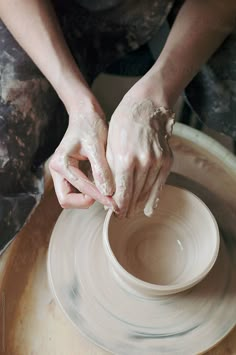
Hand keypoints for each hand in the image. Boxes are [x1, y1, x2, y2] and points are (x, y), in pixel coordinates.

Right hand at [49, 101, 116, 209]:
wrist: (85, 113)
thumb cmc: (90, 126)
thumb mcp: (97, 146)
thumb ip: (101, 169)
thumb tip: (107, 192)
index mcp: (61, 163)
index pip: (80, 189)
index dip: (98, 197)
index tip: (114, 202)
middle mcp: (57, 170)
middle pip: (66, 200)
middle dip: (86, 202)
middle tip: (106, 200)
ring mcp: (62, 173)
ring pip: (70, 197)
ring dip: (88, 199)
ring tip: (107, 194)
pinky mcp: (69, 173)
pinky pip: (77, 190)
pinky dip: (89, 192)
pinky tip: (104, 188)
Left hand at [106, 95, 174, 217]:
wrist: (146, 107)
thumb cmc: (122, 125)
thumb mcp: (110, 147)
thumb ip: (110, 172)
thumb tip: (109, 194)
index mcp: (125, 160)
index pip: (122, 193)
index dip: (118, 207)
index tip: (115, 214)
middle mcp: (143, 163)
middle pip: (135, 195)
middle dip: (127, 208)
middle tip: (122, 216)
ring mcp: (157, 162)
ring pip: (147, 191)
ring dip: (139, 204)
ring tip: (132, 212)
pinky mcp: (167, 160)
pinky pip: (160, 184)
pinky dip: (154, 197)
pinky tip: (149, 208)